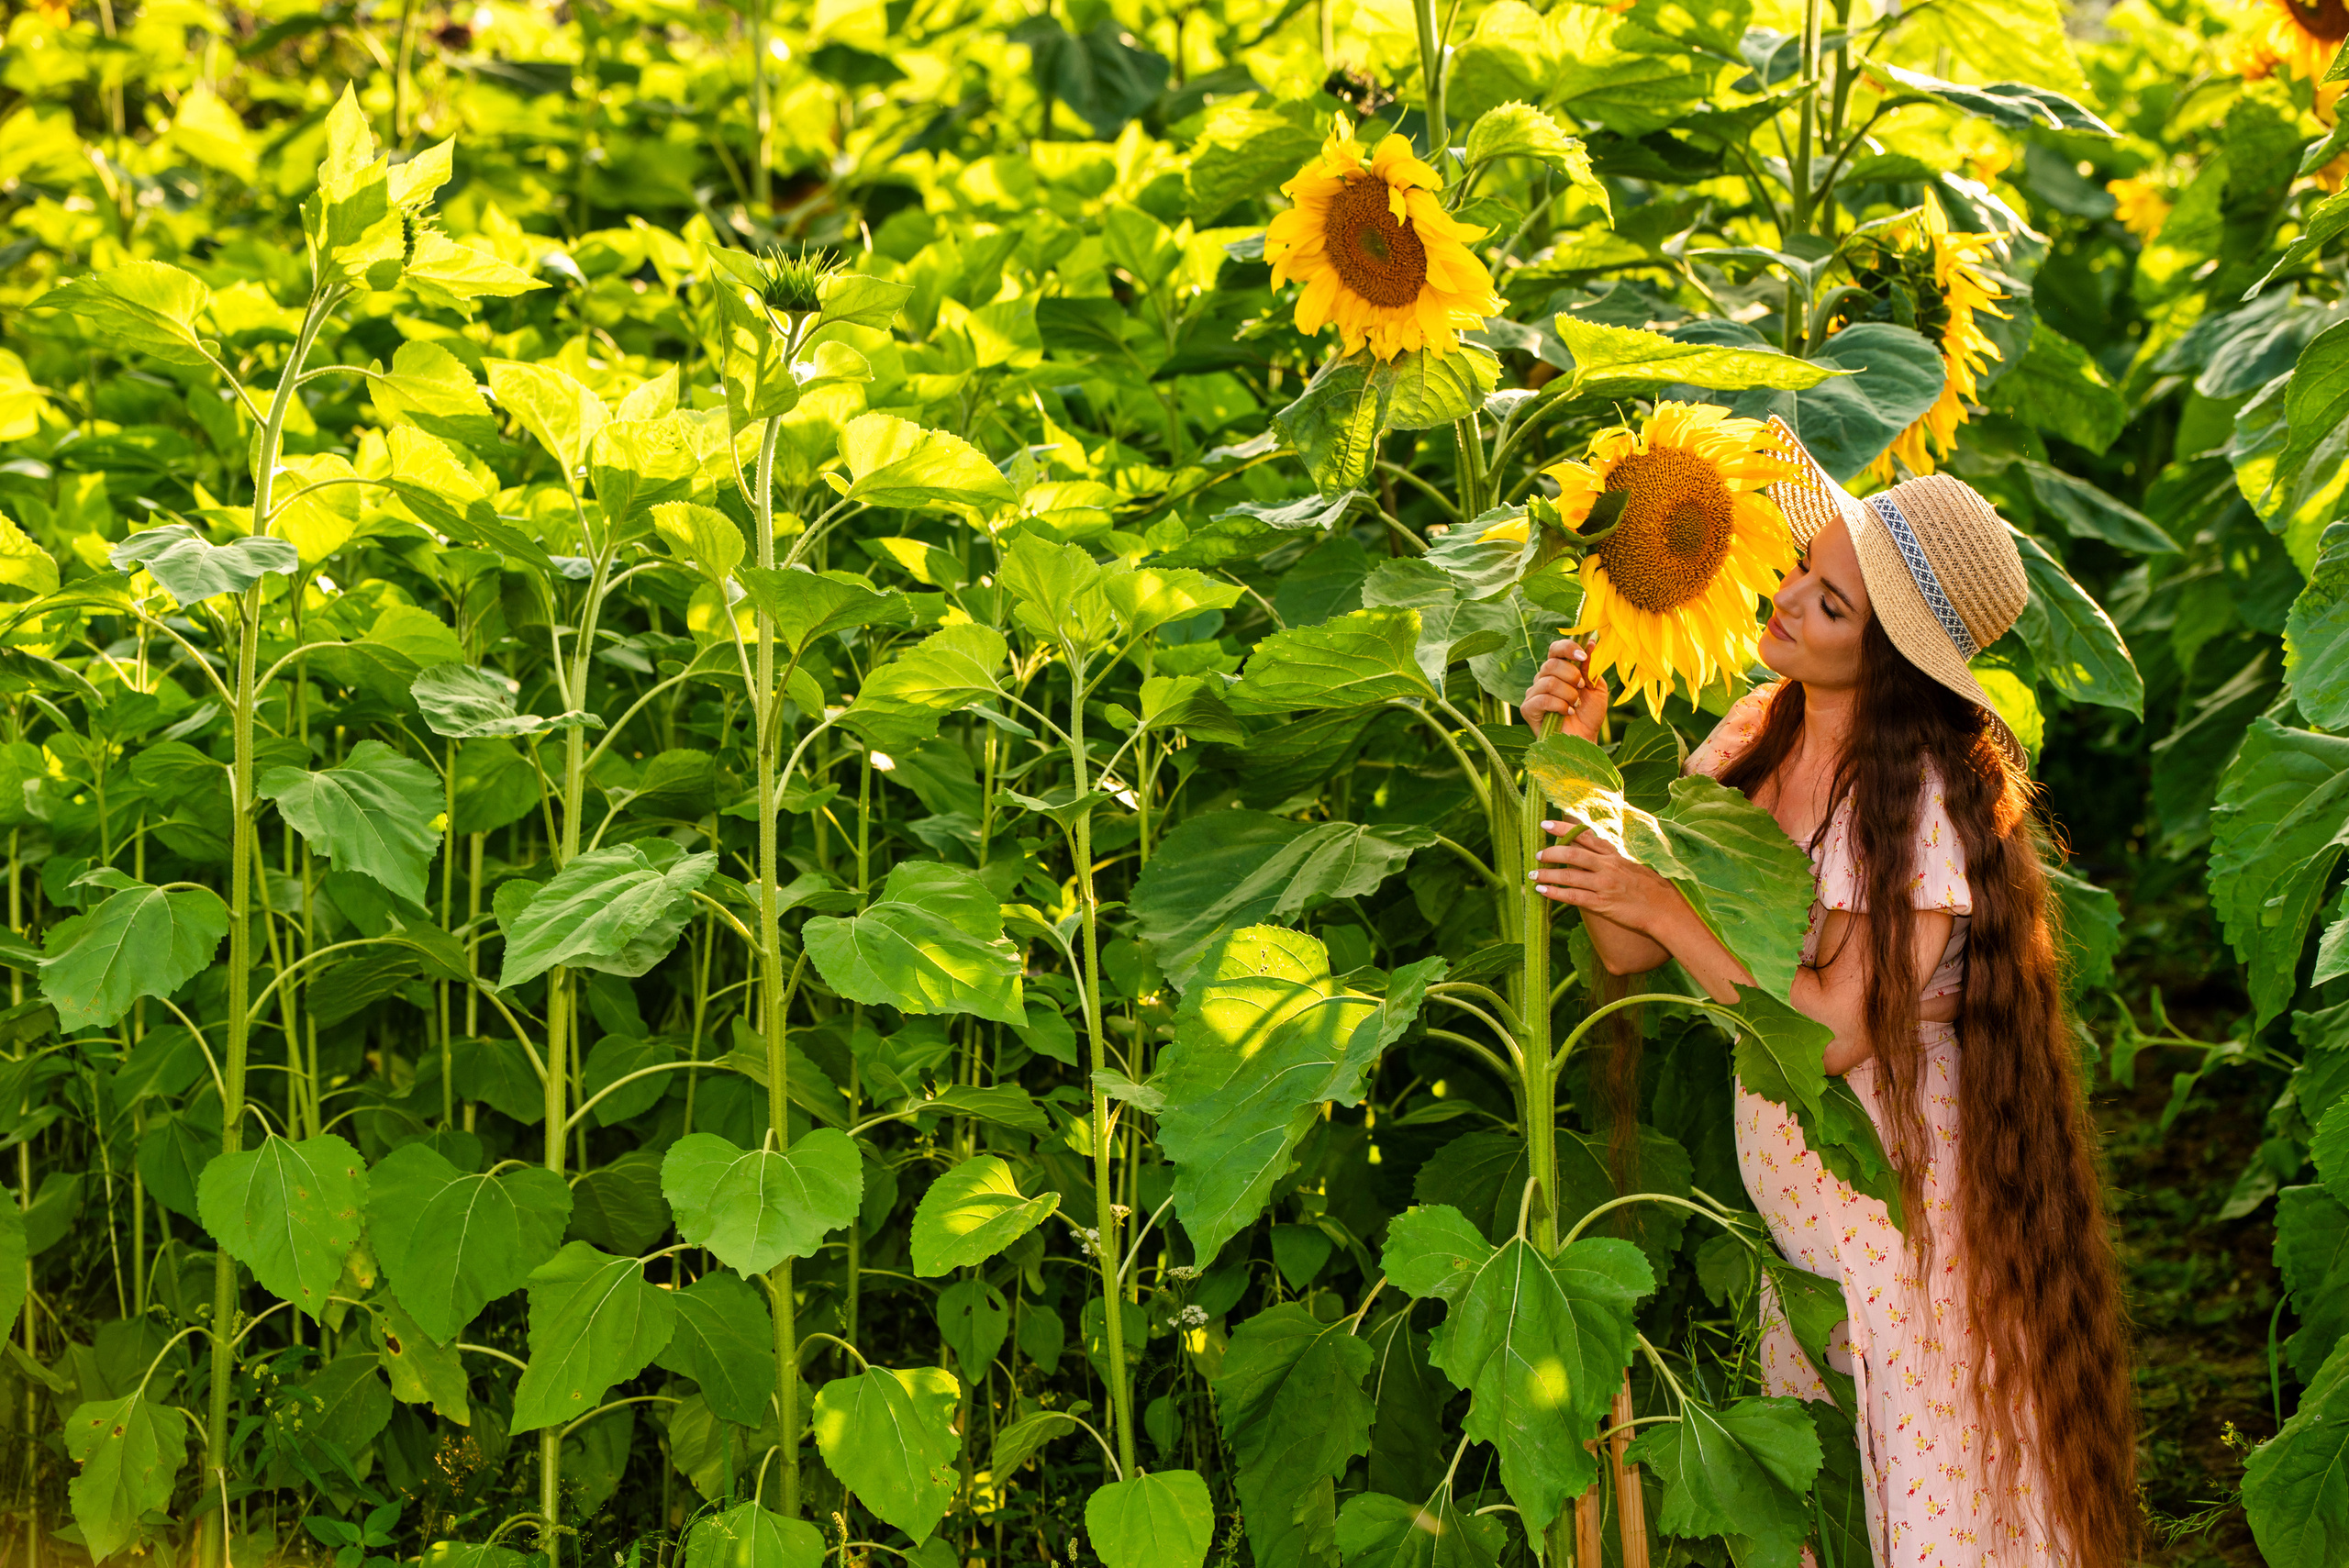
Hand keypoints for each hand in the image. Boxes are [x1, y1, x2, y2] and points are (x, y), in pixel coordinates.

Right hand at [1519, 638, 1608, 743]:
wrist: (1585, 740)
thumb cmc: (1589, 715)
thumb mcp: (1595, 687)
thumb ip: (1590, 666)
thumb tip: (1591, 643)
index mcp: (1558, 670)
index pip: (1555, 649)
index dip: (1567, 648)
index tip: (1583, 656)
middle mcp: (1543, 679)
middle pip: (1551, 664)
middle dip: (1572, 675)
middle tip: (1581, 688)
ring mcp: (1534, 694)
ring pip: (1549, 682)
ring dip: (1568, 693)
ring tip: (1575, 704)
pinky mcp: (1528, 709)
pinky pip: (1542, 699)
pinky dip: (1559, 705)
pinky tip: (1567, 712)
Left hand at [1531, 825, 1683, 929]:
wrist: (1667, 909)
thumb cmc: (1652, 889)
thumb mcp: (1633, 866)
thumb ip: (1612, 859)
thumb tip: (1593, 853)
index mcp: (1614, 856)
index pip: (1585, 837)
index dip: (1563, 829)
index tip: (1546, 824)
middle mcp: (1608, 867)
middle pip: (1573, 853)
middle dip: (1551, 852)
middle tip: (1537, 853)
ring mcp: (1604, 885)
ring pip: (1570, 875)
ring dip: (1548, 873)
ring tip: (1532, 873)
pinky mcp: (1602, 904)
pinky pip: (1574, 897)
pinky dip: (1555, 893)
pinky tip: (1542, 890)